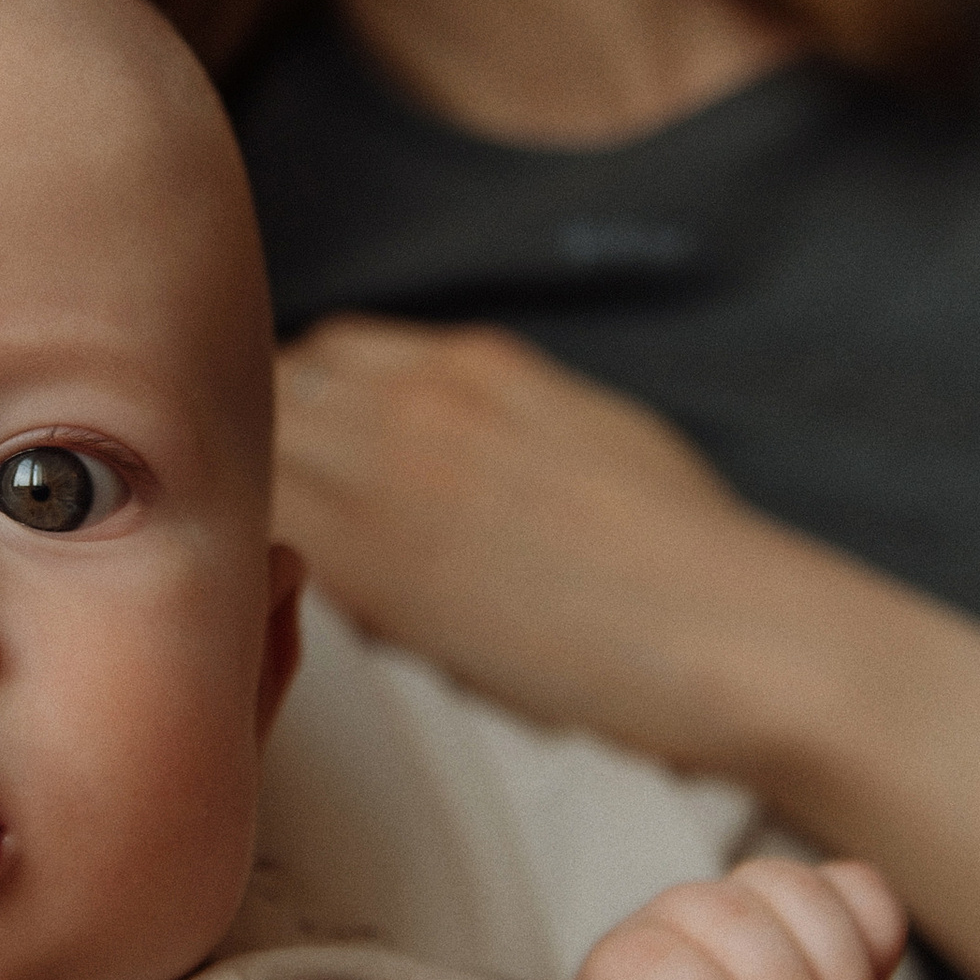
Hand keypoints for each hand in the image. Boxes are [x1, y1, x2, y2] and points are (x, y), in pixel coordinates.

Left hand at [274, 315, 820, 776]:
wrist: (721, 625)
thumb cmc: (685, 551)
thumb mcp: (594, 431)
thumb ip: (509, 414)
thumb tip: (463, 440)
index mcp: (479, 363)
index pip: (334, 354)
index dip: (313, 407)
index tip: (313, 458)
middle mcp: (419, 398)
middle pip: (277, 395)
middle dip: (270, 448)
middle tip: (283, 518)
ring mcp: (388, 474)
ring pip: (258, 460)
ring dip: (258, 504)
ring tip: (274, 563)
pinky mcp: (372, 563)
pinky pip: (267, 536)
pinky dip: (259, 560)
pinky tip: (285, 600)